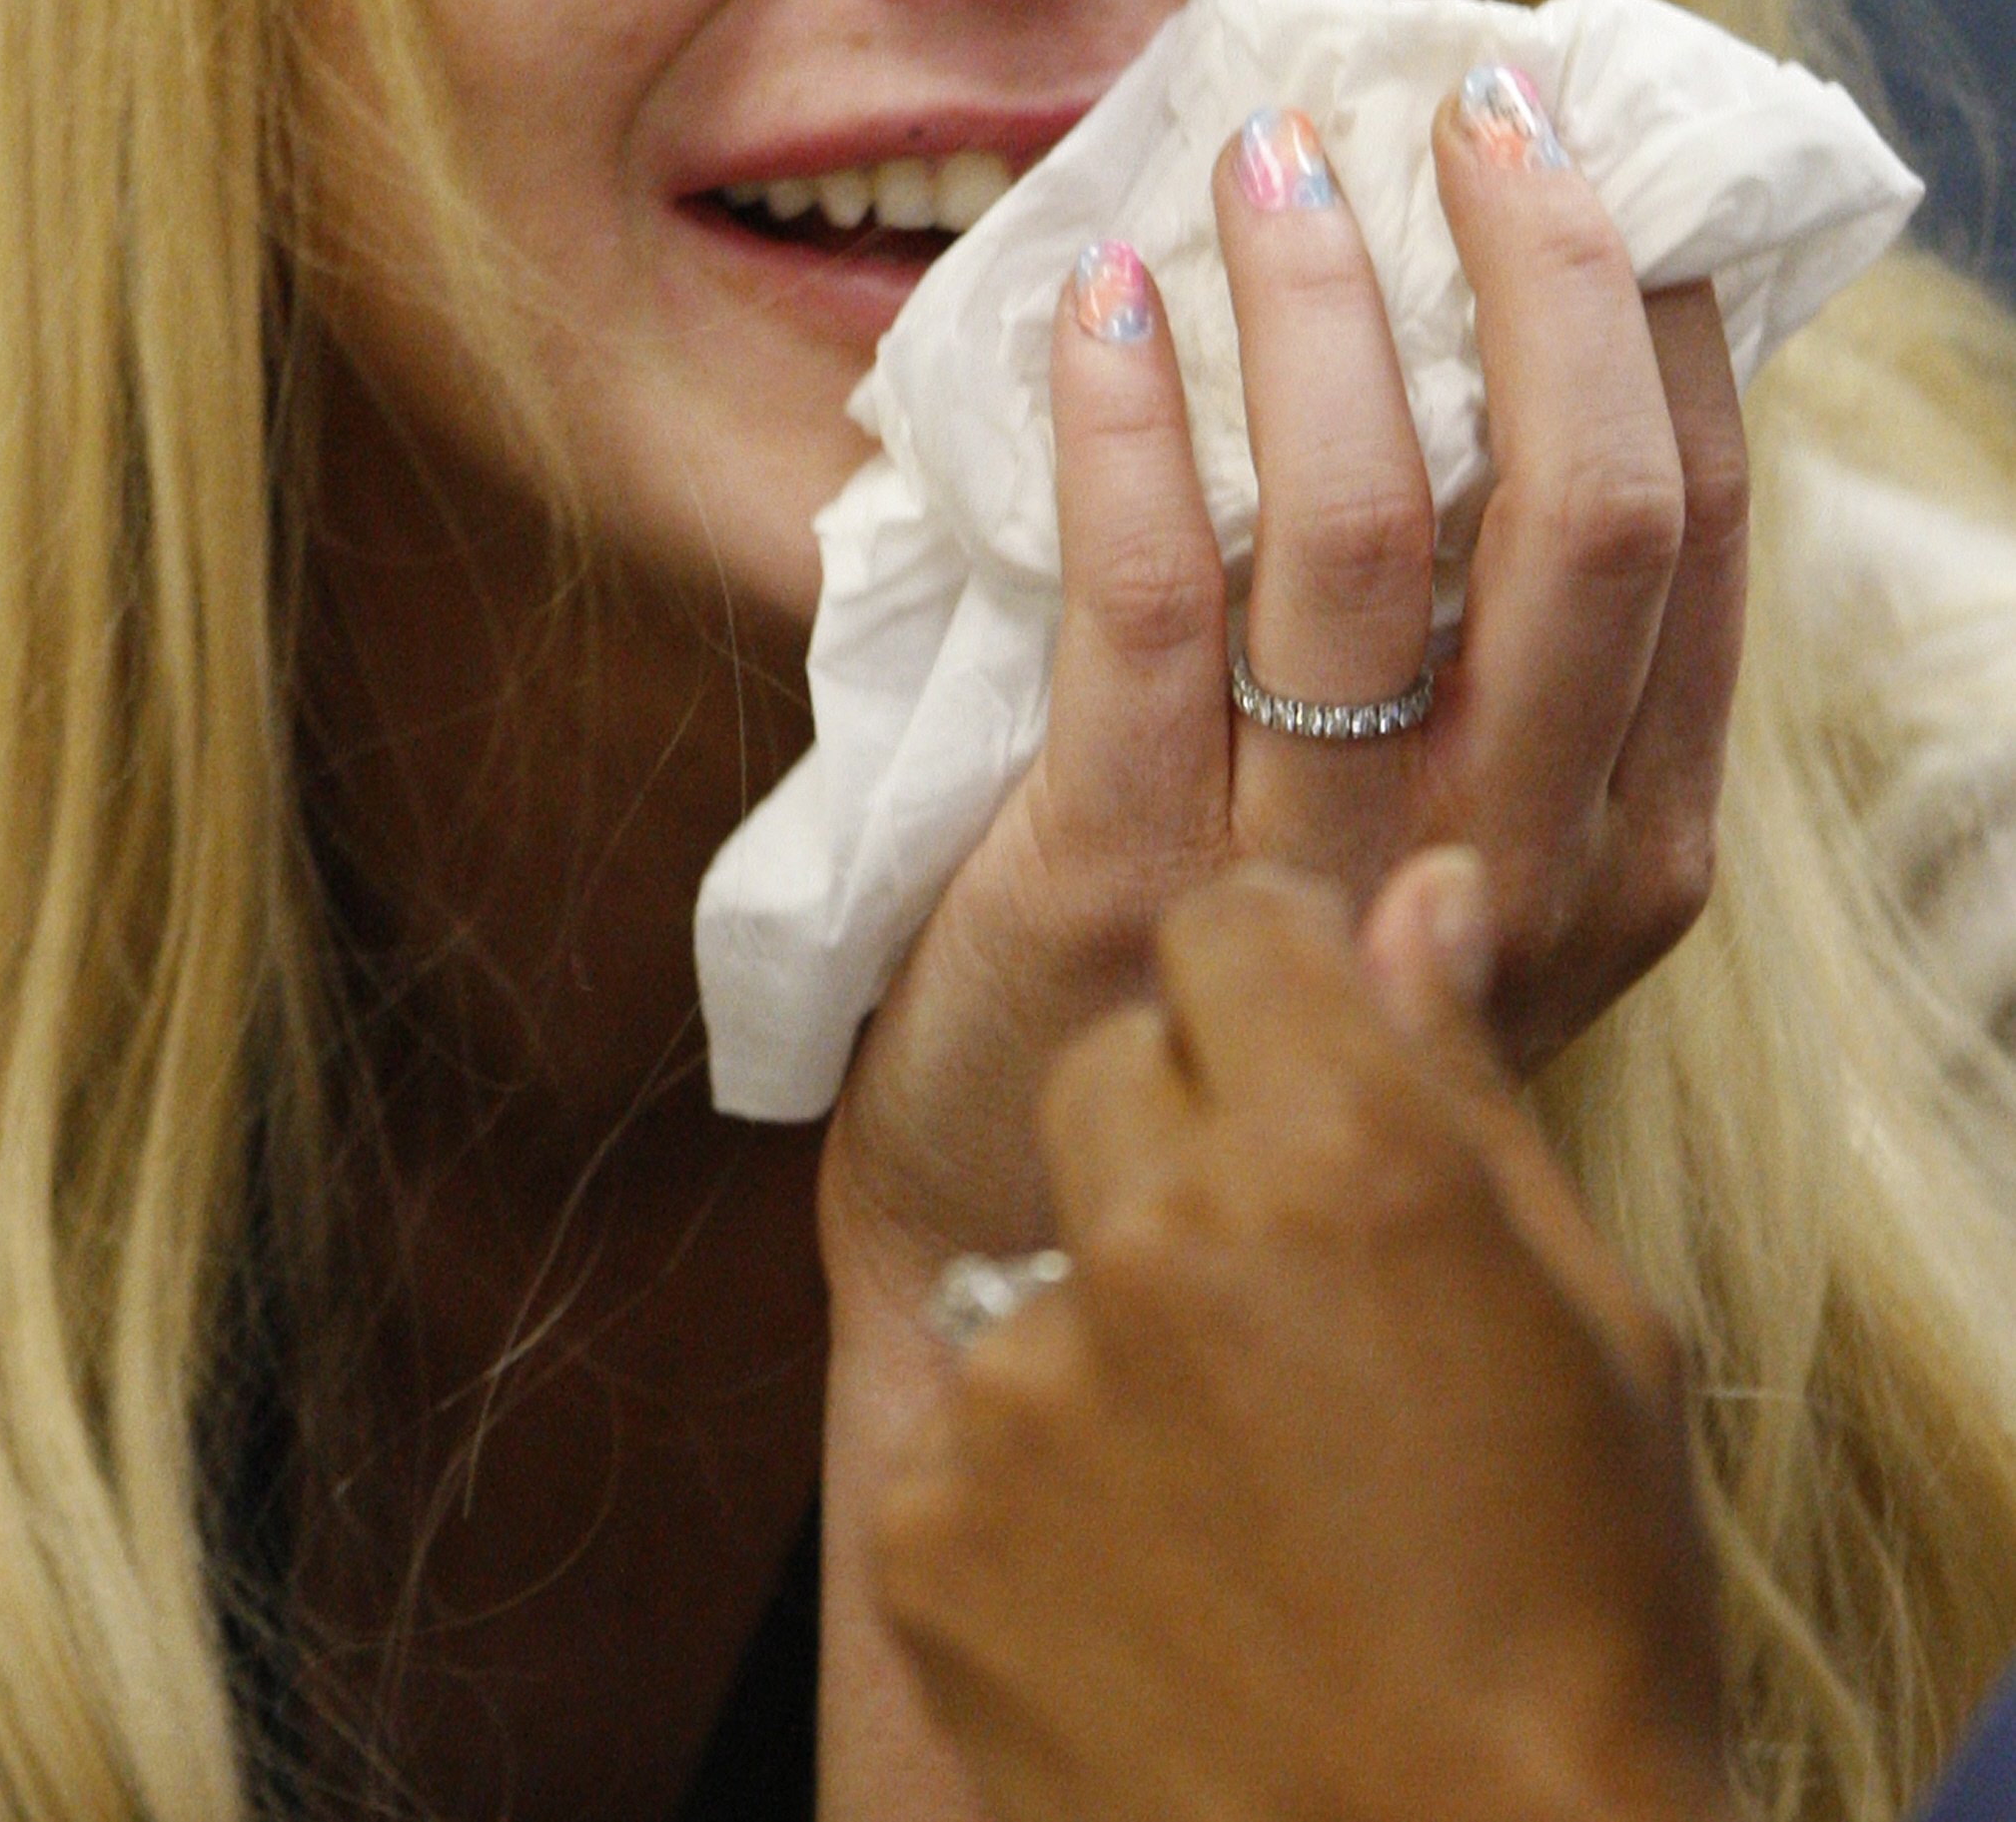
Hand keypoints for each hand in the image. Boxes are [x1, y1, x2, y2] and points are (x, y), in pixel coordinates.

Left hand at [822, 73, 1747, 1291]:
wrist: (1027, 1227)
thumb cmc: (1242, 976)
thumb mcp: (1422, 838)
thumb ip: (1475, 650)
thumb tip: (1468, 335)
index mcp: (1616, 846)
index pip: (1696, 527)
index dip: (1649, 312)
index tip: (1572, 149)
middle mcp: (1507, 872)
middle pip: (1587, 512)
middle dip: (1543, 268)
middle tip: (1470, 98)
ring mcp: (1321, 885)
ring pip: (1366, 530)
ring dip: (1315, 303)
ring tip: (1261, 158)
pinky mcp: (1123, 885)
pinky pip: (1147, 597)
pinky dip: (1128, 415)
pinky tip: (1100, 296)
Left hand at [871, 857, 1734, 1821]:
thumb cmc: (1575, 1637)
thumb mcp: (1597, 1337)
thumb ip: (1470, 1085)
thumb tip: (1428, 893)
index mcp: (1341, 1156)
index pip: (1227, 925)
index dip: (1273, 977)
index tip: (1305, 1044)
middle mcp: (1155, 1236)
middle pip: (1110, 1071)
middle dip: (1187, 1137)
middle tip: (1287, 1299)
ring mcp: (1023, 1389)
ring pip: (1041, 1259)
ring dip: (1115, 1329)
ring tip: (1237, 1487)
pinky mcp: (932, 1528)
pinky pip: (970, 1430)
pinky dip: (1042, 1490)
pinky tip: (1153, 1587)